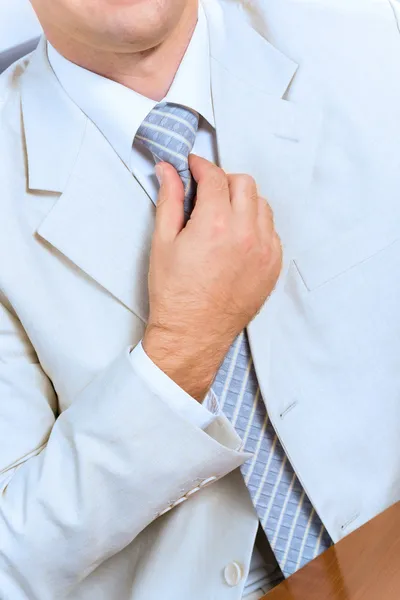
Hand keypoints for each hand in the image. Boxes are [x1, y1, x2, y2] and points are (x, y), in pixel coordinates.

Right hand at [142, 155, 281, 400]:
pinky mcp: (273, 266)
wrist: (193, 333)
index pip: (215, 177)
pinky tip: (238, 237)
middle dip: (223, 180)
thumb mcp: (163, 242)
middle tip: (207, 192)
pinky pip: (272, 231)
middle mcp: (246, 233)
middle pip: (244, 184)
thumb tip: (168, 171)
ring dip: (243, 201)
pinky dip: (256, 225)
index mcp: (215, 224)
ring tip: (223, 215)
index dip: (201, 166)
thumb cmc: (175, 294)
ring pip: (262, 205)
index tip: (193, 166)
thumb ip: (170, 200)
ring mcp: (264, 251)